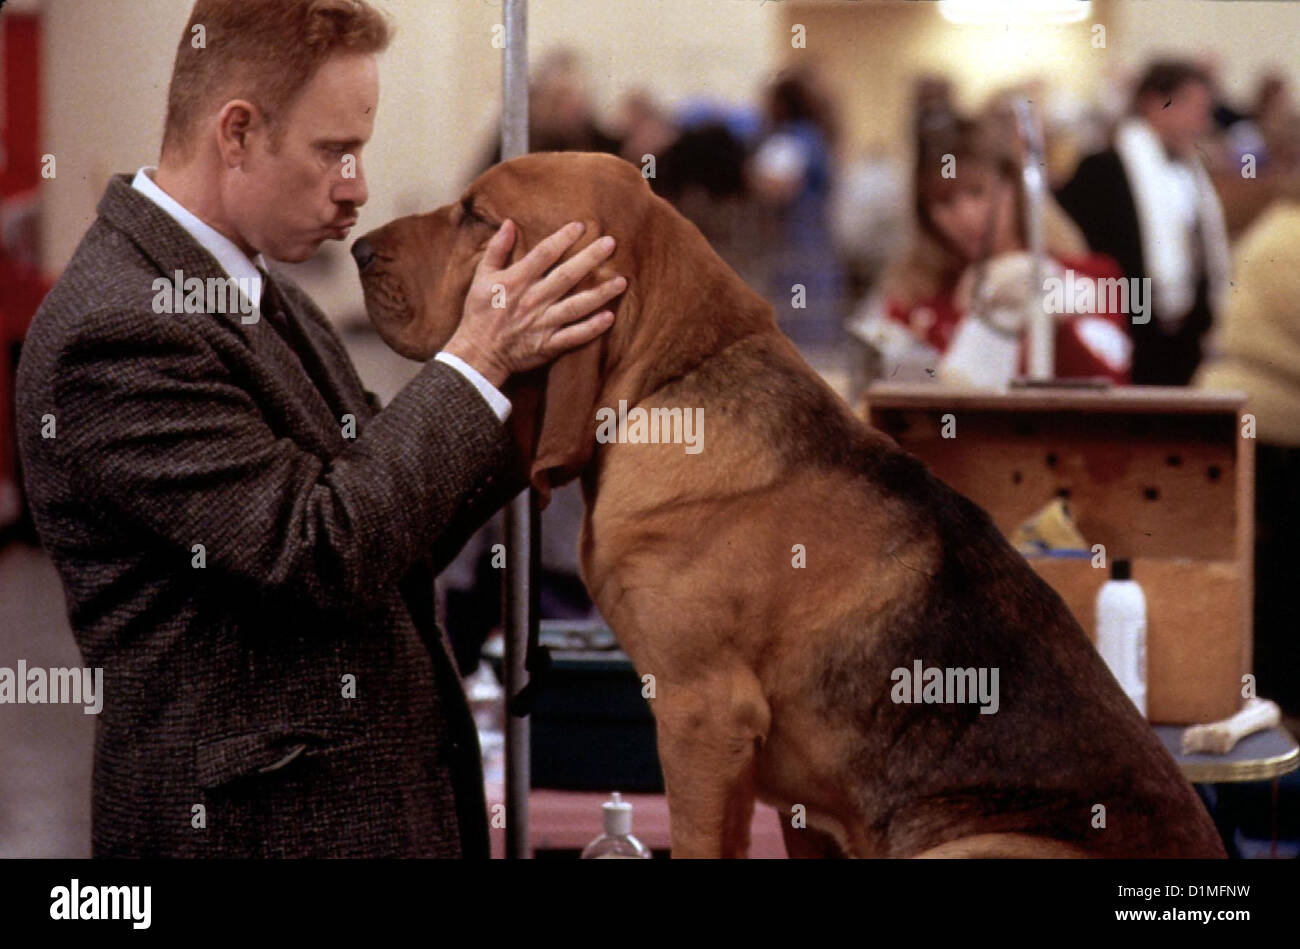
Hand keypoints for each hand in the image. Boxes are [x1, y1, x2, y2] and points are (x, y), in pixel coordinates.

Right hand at [444, 219, 625, 387]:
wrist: (477, 353)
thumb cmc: (479, 313)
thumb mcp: (481, 277)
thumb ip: (496, 249)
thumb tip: (509, 222)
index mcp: (517, 280)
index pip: (544, 253)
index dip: (563, 238)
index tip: (581, 226)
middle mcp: (533, 299)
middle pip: (567, 275)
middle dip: (590, 258)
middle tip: (611, 243)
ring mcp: (543, 323)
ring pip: (577, 305)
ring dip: (600, 293)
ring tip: (622, 281)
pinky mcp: (548, 344)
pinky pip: (574, 336)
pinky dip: (592, 328)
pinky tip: (610, 317)